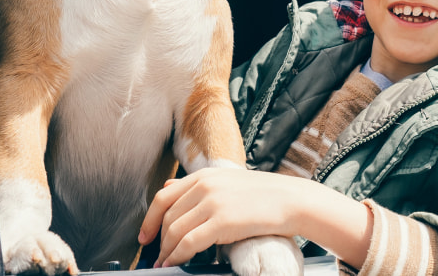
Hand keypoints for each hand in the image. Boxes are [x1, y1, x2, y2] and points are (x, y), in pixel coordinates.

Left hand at [139, 168, 298, 267]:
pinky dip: (177, 256)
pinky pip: (188, 243)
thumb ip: (198, 185)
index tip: (145, 236)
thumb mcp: (227, 181)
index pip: (163, 196)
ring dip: (167, 251)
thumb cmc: (263, 194)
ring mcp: (212, 203)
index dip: (149, 219)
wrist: (292, 199)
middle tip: (158, 255)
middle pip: (167, 217)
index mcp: (203, 175)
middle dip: (158, 240)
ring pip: (175, 231)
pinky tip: (176, 262)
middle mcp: (204, 186)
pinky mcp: (221, 221)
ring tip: (166, 262)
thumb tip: (169, 186)